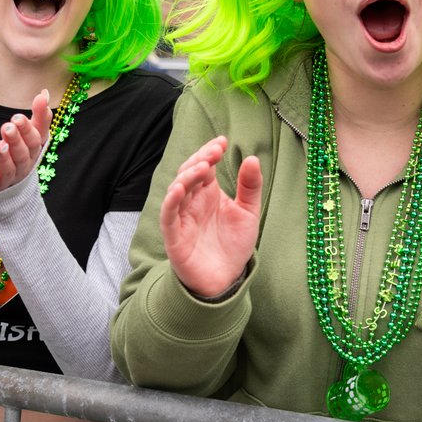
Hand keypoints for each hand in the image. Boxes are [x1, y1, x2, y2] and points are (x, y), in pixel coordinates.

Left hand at [0, 90, 51, 194]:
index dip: (29, 129)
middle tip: (8, 126)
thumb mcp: (30, 135)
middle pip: (23, 154)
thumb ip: (38, 116)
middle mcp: (24, 164)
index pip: (36, 140)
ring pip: (9, 168)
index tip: (18, 117)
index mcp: (34, 151)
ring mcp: (9, 177)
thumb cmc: (20, 153)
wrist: (8, 186)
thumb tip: (44, 93)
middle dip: (16, 140)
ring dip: (4, 157)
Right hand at [159, 136, 261, 297]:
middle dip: (200, 159)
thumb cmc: (234, 245)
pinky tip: (178, 188)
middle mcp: (192, 202)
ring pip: (177, 190)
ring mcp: (182, 217)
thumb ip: (250, 187)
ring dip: (187, 176)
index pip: (203, 165)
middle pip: (188, 173)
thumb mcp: (249, 213)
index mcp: (208, 193)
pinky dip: (170, 201)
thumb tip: (252, 158)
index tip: (222, 142)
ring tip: (203, 166)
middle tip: (215, 151)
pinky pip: (168, 215)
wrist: (226, 280)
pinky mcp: (175, 236)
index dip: (209, 151)